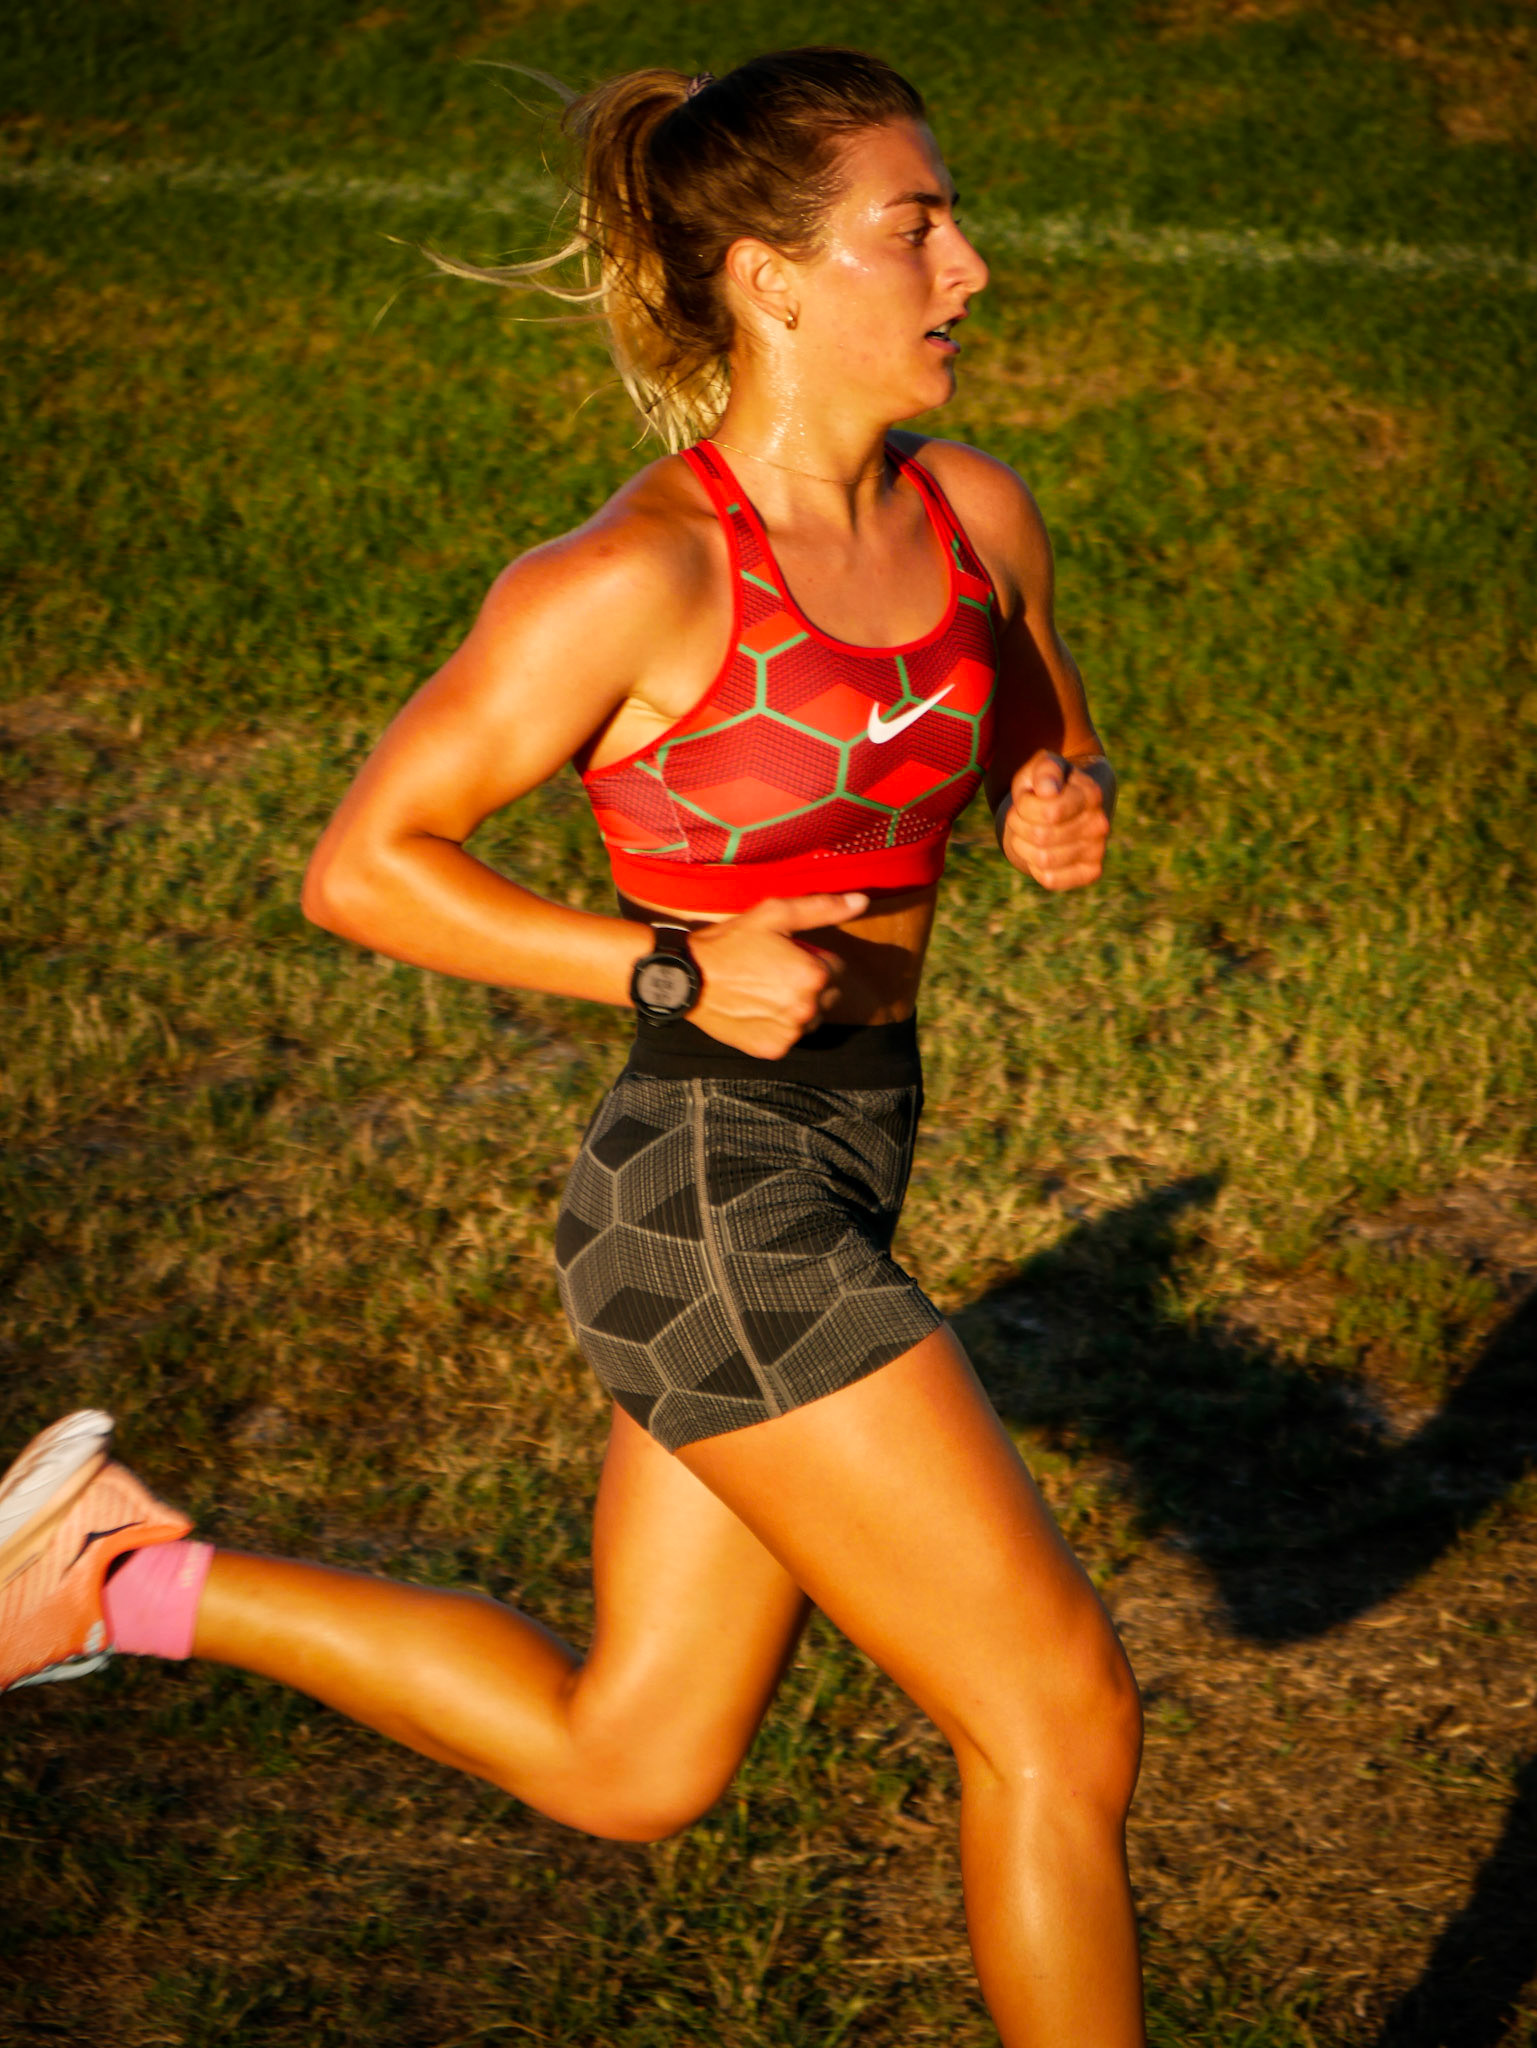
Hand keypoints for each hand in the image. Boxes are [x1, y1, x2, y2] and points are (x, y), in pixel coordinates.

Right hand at [689, 892, 868, 1057]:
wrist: (686, 978)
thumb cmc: (730, 942)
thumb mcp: (774, 914)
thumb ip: (822, 908)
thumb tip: (862, 901)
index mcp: (815, 975)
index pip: (836, 968)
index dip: (812, 958)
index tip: (786, 954)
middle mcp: (808, 1009)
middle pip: (826, 995)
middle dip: (808, 984)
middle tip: (773, 972)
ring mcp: (791, 1033)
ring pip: (809, 1019)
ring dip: (795, 1007)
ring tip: (763, 991)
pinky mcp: (772, 1050)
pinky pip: (788, 1037)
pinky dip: (776, 1026)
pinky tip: (755, 1009)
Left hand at [1000, 751, 1111, 891]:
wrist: (1068, 804)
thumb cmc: (1050, 783)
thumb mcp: (1043, 765)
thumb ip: (1045, 769)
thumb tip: (1047, 791)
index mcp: (1091, 794)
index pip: (1048, 812)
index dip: (1025, 805)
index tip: (1028, 797)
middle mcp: (1099, 824)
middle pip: (1040, 836)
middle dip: (1019, 824)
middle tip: (1023, 815)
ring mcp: (1098, 850)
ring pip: (1042, 859)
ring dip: (1023, 844)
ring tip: (1029, 830)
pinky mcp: (1091, 872)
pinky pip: (1050, 879)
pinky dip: (1035, 865)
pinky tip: (1039, 849)